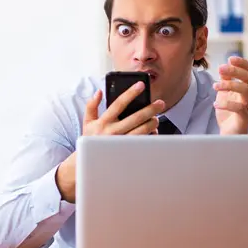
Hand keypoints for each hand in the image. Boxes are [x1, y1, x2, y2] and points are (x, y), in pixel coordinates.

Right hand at [56, 81, 164, 202]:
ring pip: (141, 131)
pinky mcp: (127, 152)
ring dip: (152, 123)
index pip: (118, 103)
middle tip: (160, 103)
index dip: (130, 93)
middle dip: (150, 109)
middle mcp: (112, 132)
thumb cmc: (90, 139)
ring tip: (156, 118)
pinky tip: (154, 132)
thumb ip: (91, 106)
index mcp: (103, 122)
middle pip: (135, 117)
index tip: (141, 85)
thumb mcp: (87, 122)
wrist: (89, 162)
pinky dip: (150, 137)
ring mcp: (120, 143)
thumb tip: (99, 91)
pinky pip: (142, 143)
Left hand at [213, 56, 247, 134]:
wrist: (229, 132)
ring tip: (214, 86)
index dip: (243, 63)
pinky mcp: (245, 118)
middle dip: (234, 71)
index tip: (230, 59)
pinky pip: (239, 107)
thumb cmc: (228, 112)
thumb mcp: (224, 92)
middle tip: (220, 69)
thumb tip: (224, 66)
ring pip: (245, 90)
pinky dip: (226, 104)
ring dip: (228, 85)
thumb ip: (226, 80)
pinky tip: (215, 104)